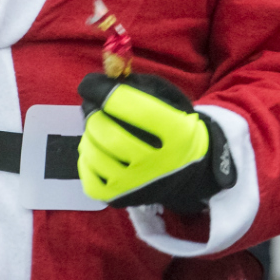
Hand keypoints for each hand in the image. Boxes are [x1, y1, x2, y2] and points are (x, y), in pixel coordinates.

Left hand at [79, 72, 235, 211]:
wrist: (192, 172)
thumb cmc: (177, 127)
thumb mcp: (170, 100)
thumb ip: (138, 87)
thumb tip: (100, 81)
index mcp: (175, 131)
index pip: (126, 104)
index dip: (100, 89)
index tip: (91, 83)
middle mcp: (156, 162)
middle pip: (105, 130)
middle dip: (93, 111)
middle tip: (94, 105)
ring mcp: (136, 183)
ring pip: (93, 151)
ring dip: (88, 133)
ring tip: (98, 128)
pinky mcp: (120, 198)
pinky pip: (88, 176)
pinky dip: (86, 158)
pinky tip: (97, 150)